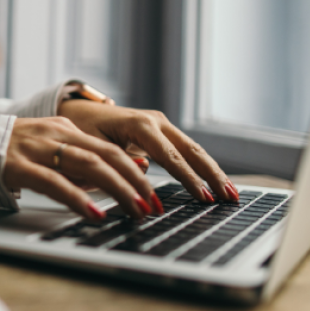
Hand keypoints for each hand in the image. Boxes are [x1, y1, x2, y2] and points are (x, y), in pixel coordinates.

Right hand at [3, 117, 159, 219]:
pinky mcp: (16, 165)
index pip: (110, 148)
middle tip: (153, 206)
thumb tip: (128, 172)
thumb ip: (82, 163)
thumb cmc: (8, 154)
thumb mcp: (49, 153)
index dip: (136, 171)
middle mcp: (54, 134)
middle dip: (134, 182)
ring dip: (117, 189)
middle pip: (106, 155)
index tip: (155, 194)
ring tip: (134, 210)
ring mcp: (35, 148)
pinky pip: (53, 182)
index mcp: (64, 129)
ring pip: (87, 165)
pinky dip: (78, 198)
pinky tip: (94, 213)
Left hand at [58, 99, 237, 203]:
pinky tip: (215, 184)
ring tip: (230, 194)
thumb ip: (117, 160)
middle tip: (229, 198)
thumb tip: (145, 171)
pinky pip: (186, 150)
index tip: (202, 197)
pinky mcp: (162, 131)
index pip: (170, 156)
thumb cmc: (82, 130)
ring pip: (194, 150)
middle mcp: (155, 121)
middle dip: (212, 175)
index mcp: (139, 124)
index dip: (188, 179)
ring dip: (213, 172)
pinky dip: (202, 167)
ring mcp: (161, 124)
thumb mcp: (93, 147)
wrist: (79, 112)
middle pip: (191, 150)